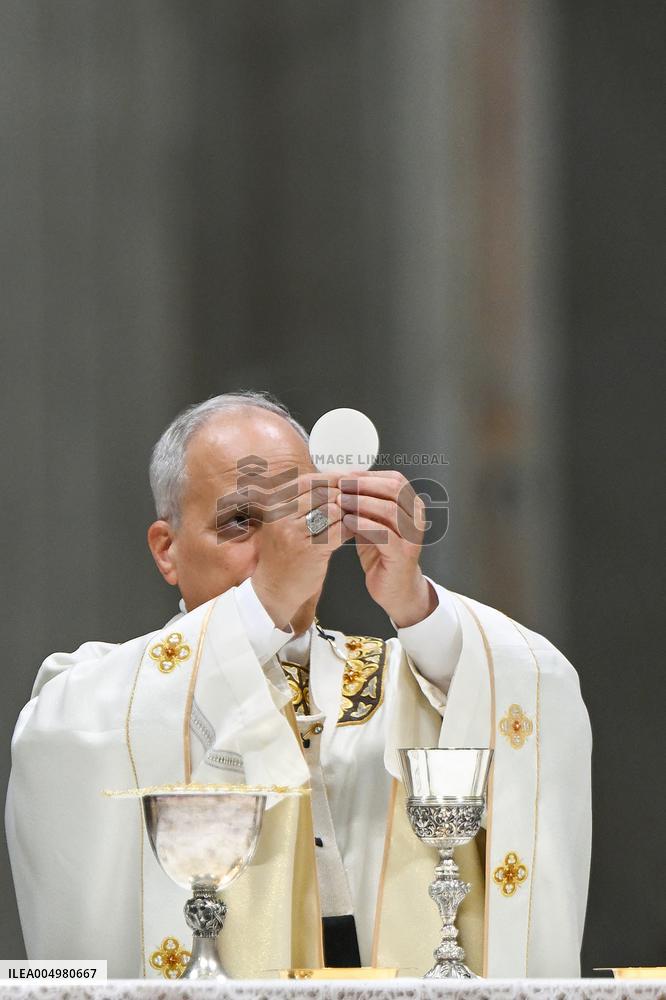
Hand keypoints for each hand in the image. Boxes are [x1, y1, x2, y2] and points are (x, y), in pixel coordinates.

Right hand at [251, 473, 351, 628]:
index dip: (330, 478)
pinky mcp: (311, 551)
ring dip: (348, 511)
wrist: (275, 588)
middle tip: (356, 497)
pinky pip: (339, 531)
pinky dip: (350, 528)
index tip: (346, 479)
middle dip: (343, 494)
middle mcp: (281, 517)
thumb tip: (334, 479)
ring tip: (355, 514)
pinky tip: (352, 530)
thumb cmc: (284, 553)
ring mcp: (295, 534)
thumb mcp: (283, 521)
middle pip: (322, 493)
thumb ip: (303, 501)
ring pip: (333, 510)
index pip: (307, 481)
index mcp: (274, 506)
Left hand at [336, 470, 437, 626]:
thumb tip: (345, 483)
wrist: (396, 589)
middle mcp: (416, 518)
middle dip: (364, 485)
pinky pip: (383, 534)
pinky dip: (363, 525)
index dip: (369, 475)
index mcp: (412, 506)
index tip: (346, 476)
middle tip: (342, 486)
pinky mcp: (402, 554)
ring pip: (389, 509)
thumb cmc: (383, 554)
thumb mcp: (374, 523)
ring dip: (361, 502)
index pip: (395, 479)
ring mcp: (412, 537)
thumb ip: (366, 505)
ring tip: (341, 501)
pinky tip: (348, 522)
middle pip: (394, 489)